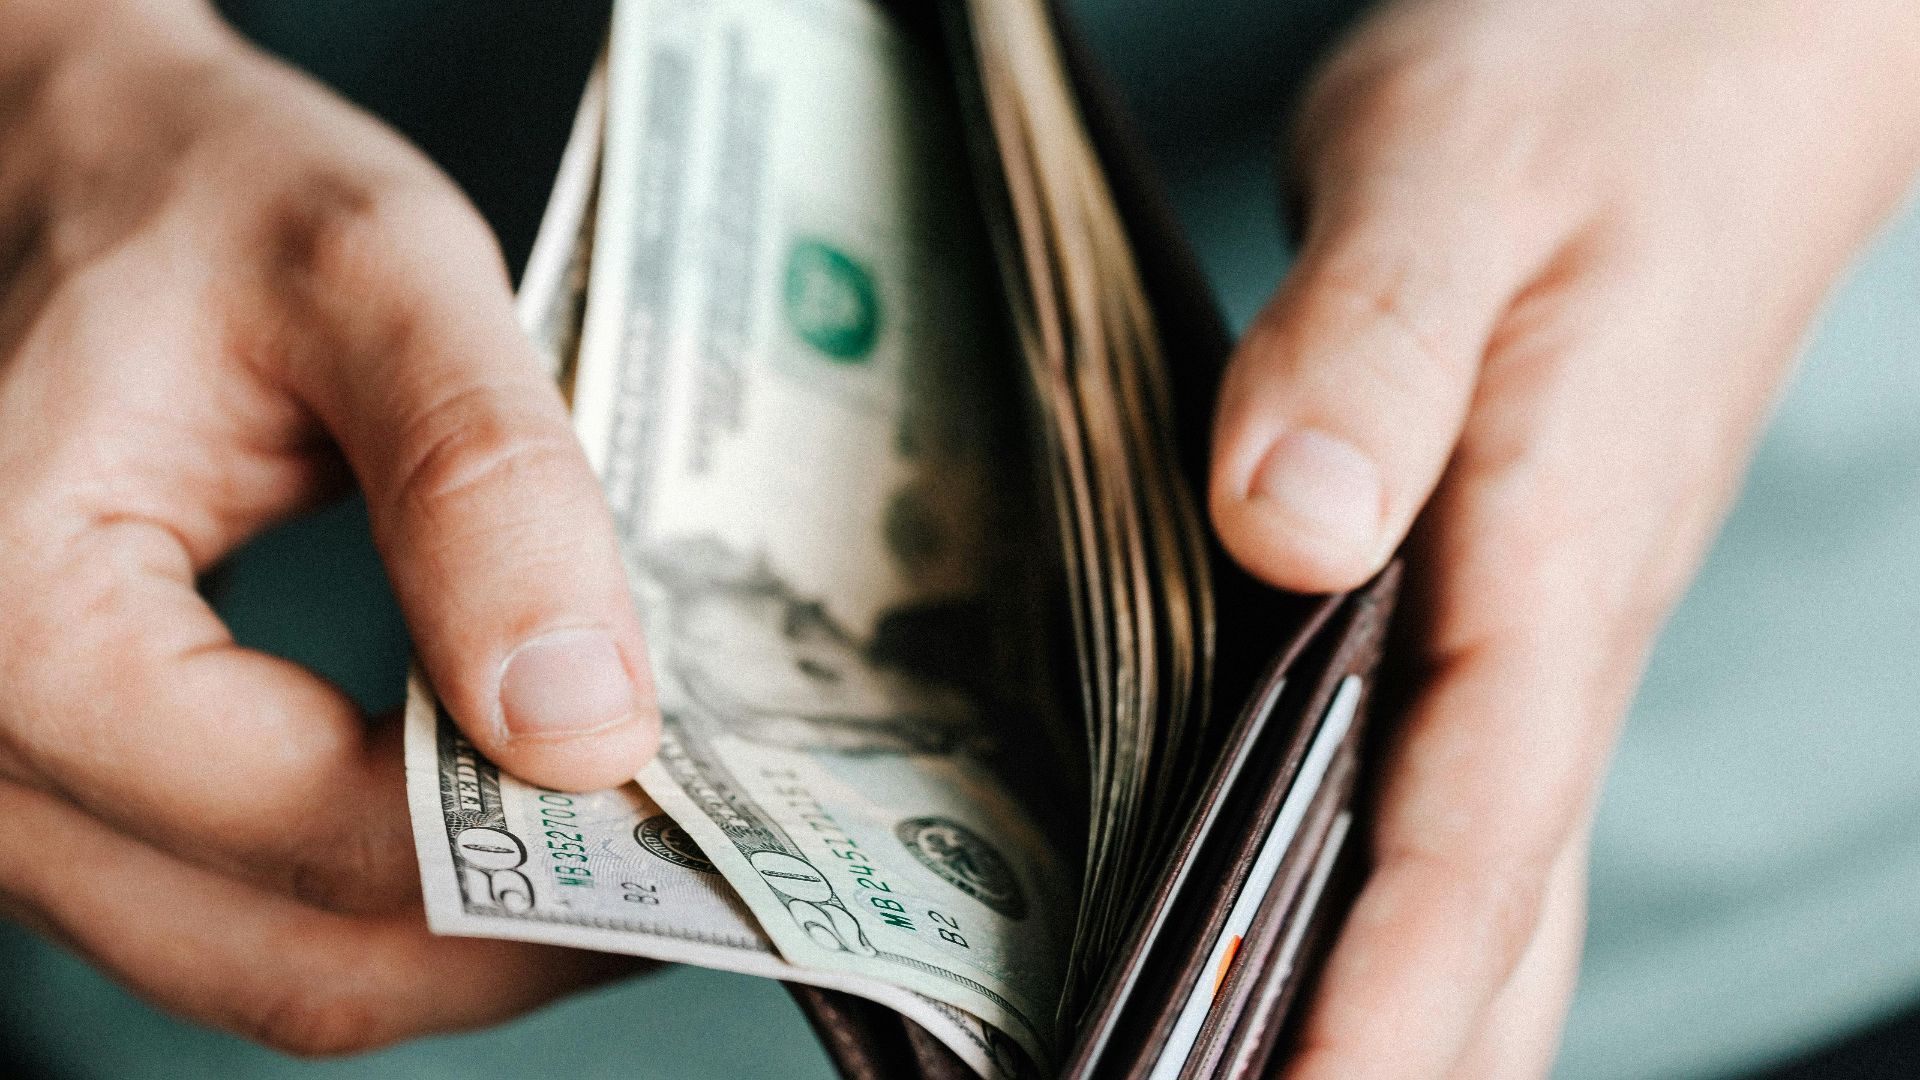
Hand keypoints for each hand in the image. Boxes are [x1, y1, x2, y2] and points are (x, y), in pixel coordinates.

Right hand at [0, 0, 655, 1053]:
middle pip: (291, 958)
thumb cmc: (189, 186)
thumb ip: (481, 487)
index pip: (323, 833)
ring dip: (458, 940)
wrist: (53, 161)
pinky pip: (225, 910)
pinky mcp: (52, 785)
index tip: (693, 819)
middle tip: (694, 874)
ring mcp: (0, 792)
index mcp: (14, 624)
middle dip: (516, 938)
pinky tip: (496, 828)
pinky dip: (376, 898)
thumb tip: (584, 728)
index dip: (534, 856)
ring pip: (257, 962)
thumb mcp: (365, 271)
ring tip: (619, 859)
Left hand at [1208, 1, 1919, 1075]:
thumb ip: (1372, 349)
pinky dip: (1389, 910)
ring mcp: (1545, 624)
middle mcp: (1563, 626)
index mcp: (1558, 552)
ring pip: (1490, 882)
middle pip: (1496, 920)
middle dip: (1382, 1067)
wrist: (1717, 41)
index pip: (1474, 835)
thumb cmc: (1594, 81)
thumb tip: (1287, 529)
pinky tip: (1291, 936)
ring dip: (1393, 1022)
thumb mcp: (1452, 174)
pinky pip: (1459, 799)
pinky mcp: (1507, 593)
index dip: (1378, 1007)